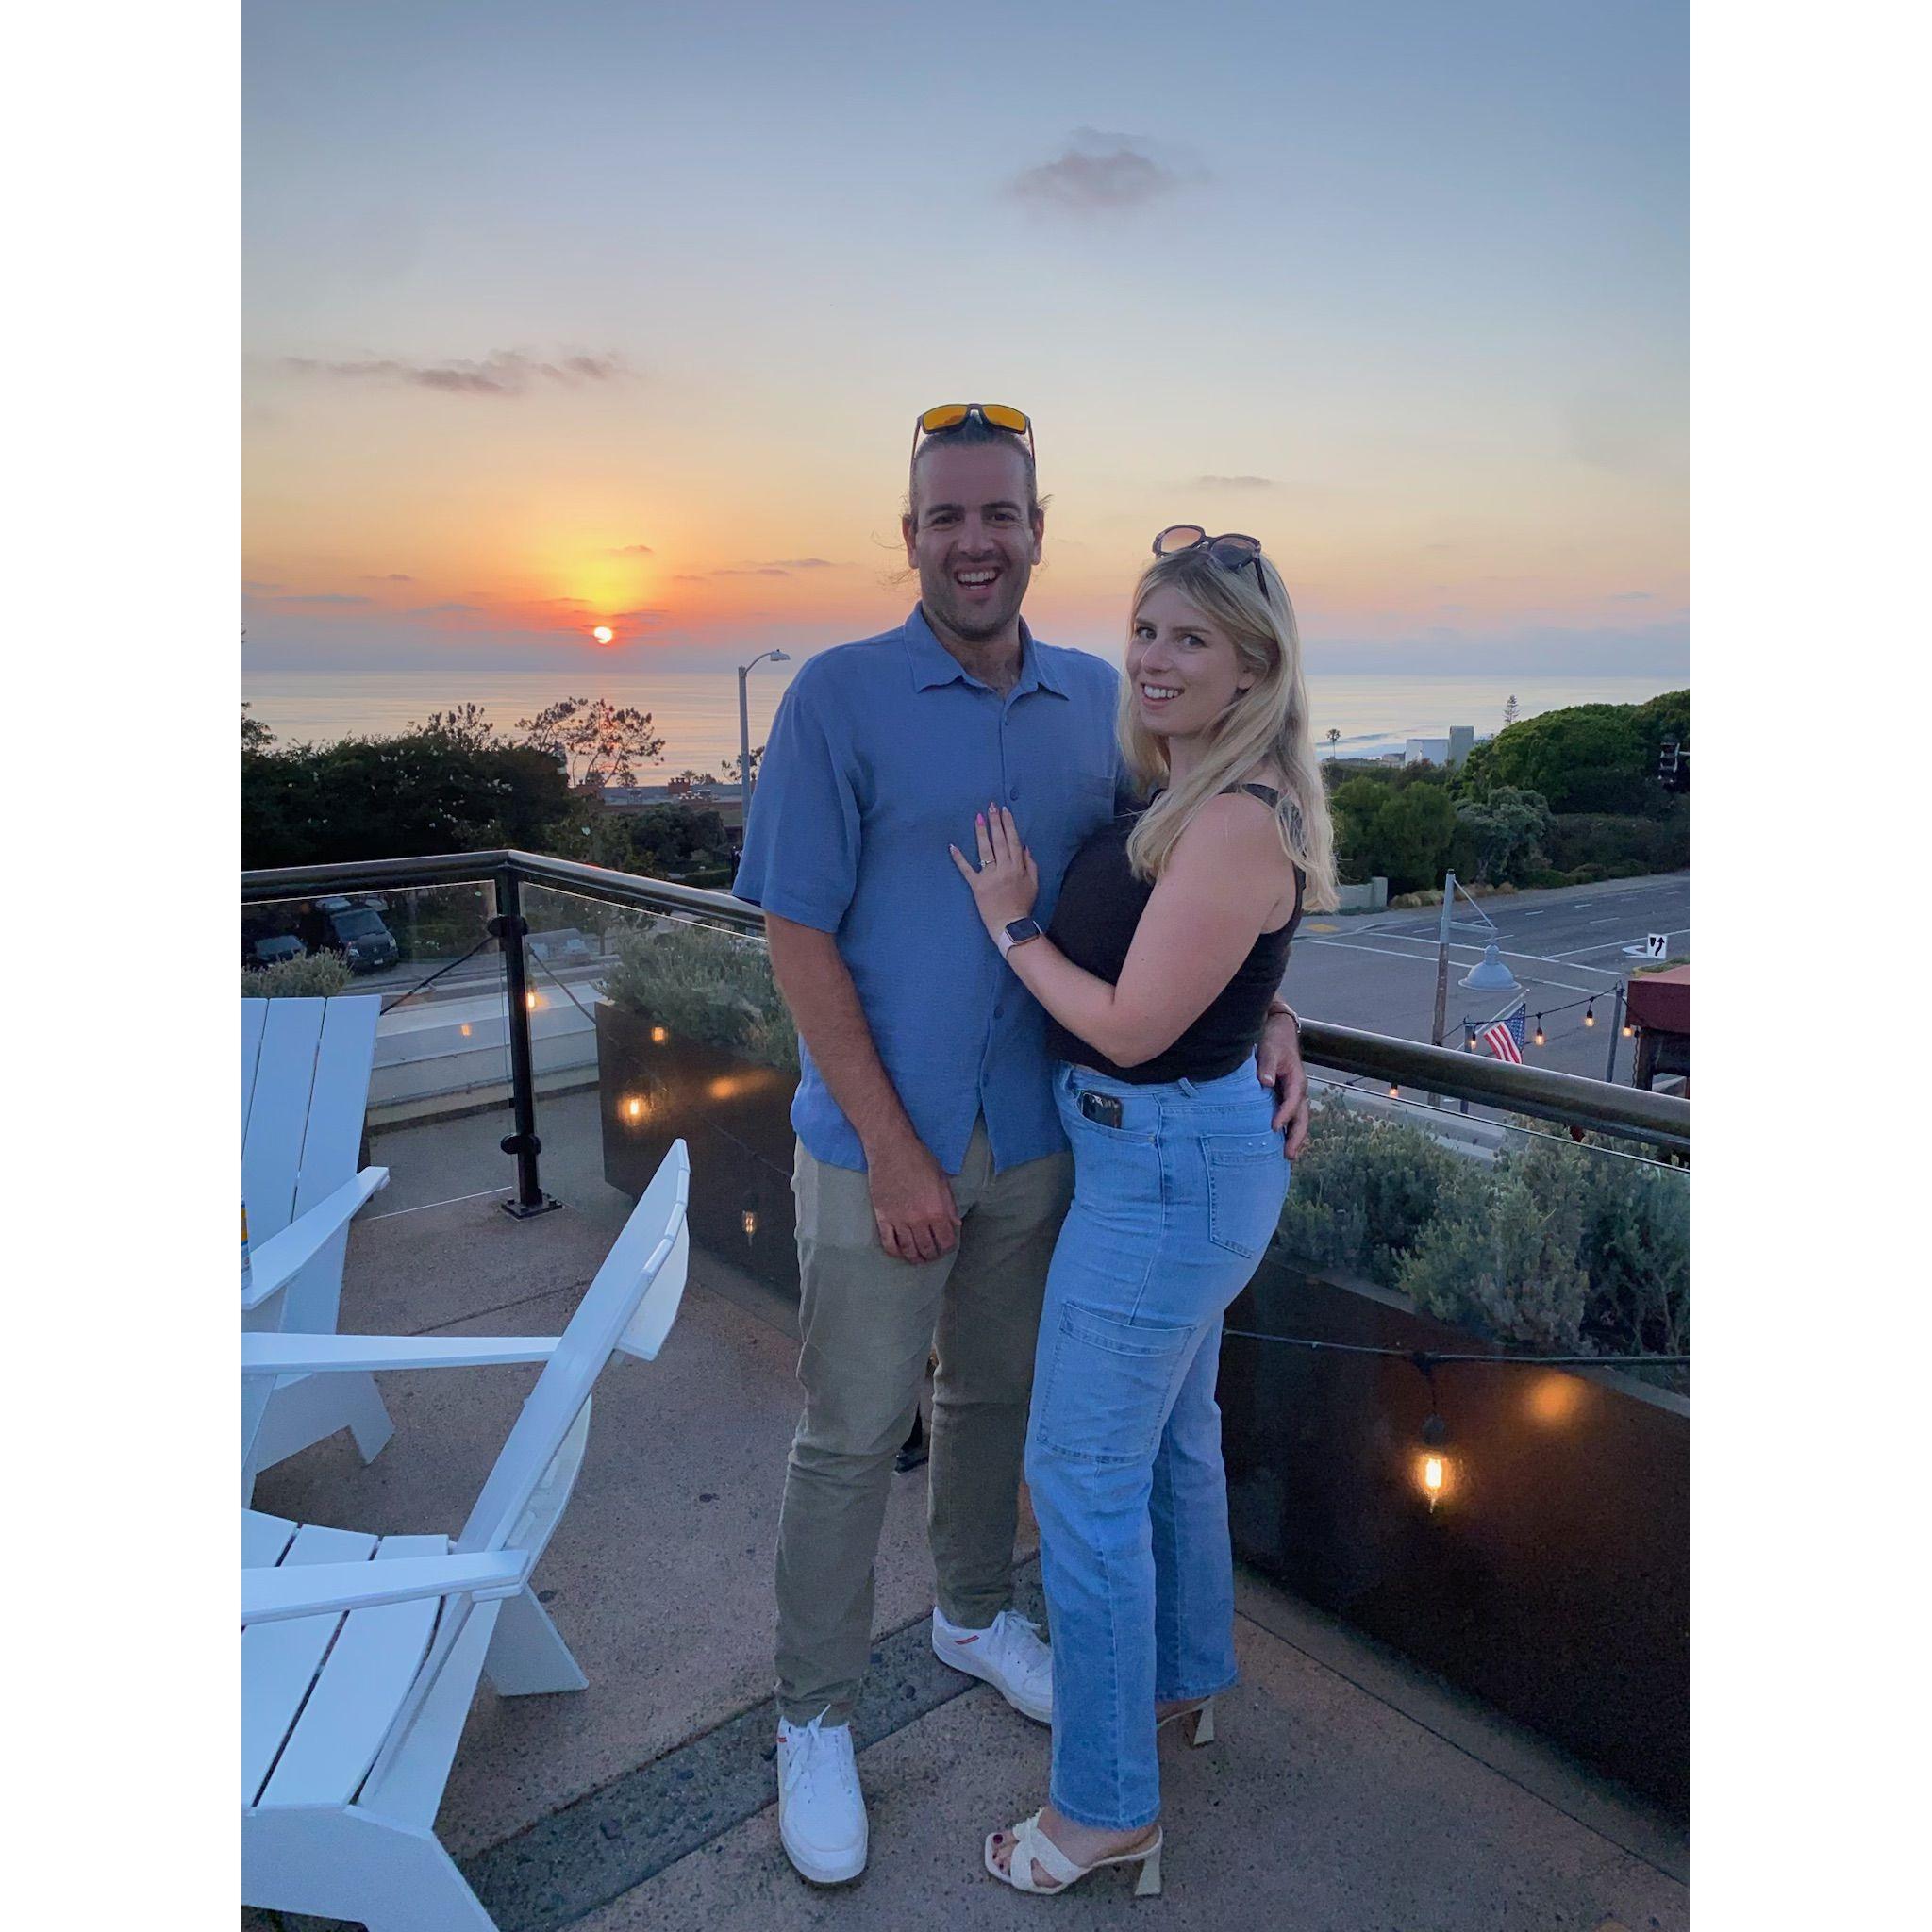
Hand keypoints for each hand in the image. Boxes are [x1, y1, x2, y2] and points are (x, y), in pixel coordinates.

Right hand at [865, 1133, 961, 1262]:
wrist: (891, 1149)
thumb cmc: (919, 1159)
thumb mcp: (941, 1180)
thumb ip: (949, 1204)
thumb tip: (955, 1224)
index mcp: (937, 1210)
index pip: (946, 1240)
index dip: (948, 1247)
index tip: (946, 1247)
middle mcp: (919, 1220)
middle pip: (928, 1248)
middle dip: (932, 1255)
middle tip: (932, 1255)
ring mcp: (899, 1220)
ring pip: (909, 1249)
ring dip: (915, 1258)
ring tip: (918, 1259)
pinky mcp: (883, 1217)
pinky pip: (889, 1243)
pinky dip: (895, 1252)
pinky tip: (900, 1252)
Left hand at [948, 803, 1038, 939]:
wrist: (1010, 925)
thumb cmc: (1023, 904)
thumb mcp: (1034, 883)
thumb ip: (1030, 864)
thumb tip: (1024, 846)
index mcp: (1017, 867)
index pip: (1012, 840)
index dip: (1008, 824)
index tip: (1004, 810)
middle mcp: (1003, 868)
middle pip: (999, 841)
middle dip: (995, 822)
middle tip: (990, 806)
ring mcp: (989, 876)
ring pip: (984, 851)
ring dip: (981, 833)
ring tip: (978, 817)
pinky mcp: (976, 886)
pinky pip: (966, 870)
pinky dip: (959, 858)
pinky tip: (952, 846)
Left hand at [1257, 1009, 1309, 1158]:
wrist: (1278, 1030)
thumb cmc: (1274, 1039)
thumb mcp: (1269, 1049)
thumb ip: (1266, 1066)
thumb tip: (1266, 1083)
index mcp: (1296, 1080)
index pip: (1293, 1102)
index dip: (1284, 1115)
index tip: (1274, 1128)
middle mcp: (1298, 1090)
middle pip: (1301, 1117)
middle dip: (1297, 1137)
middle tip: (1288, 1155)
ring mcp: (1293, 1094)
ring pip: (1298, 1120)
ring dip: (1295, 1138)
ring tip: (1288, 1156)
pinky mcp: (1285, 1096)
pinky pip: (1290, 1116)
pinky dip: (1289, 1130)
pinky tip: (1281, 1143)